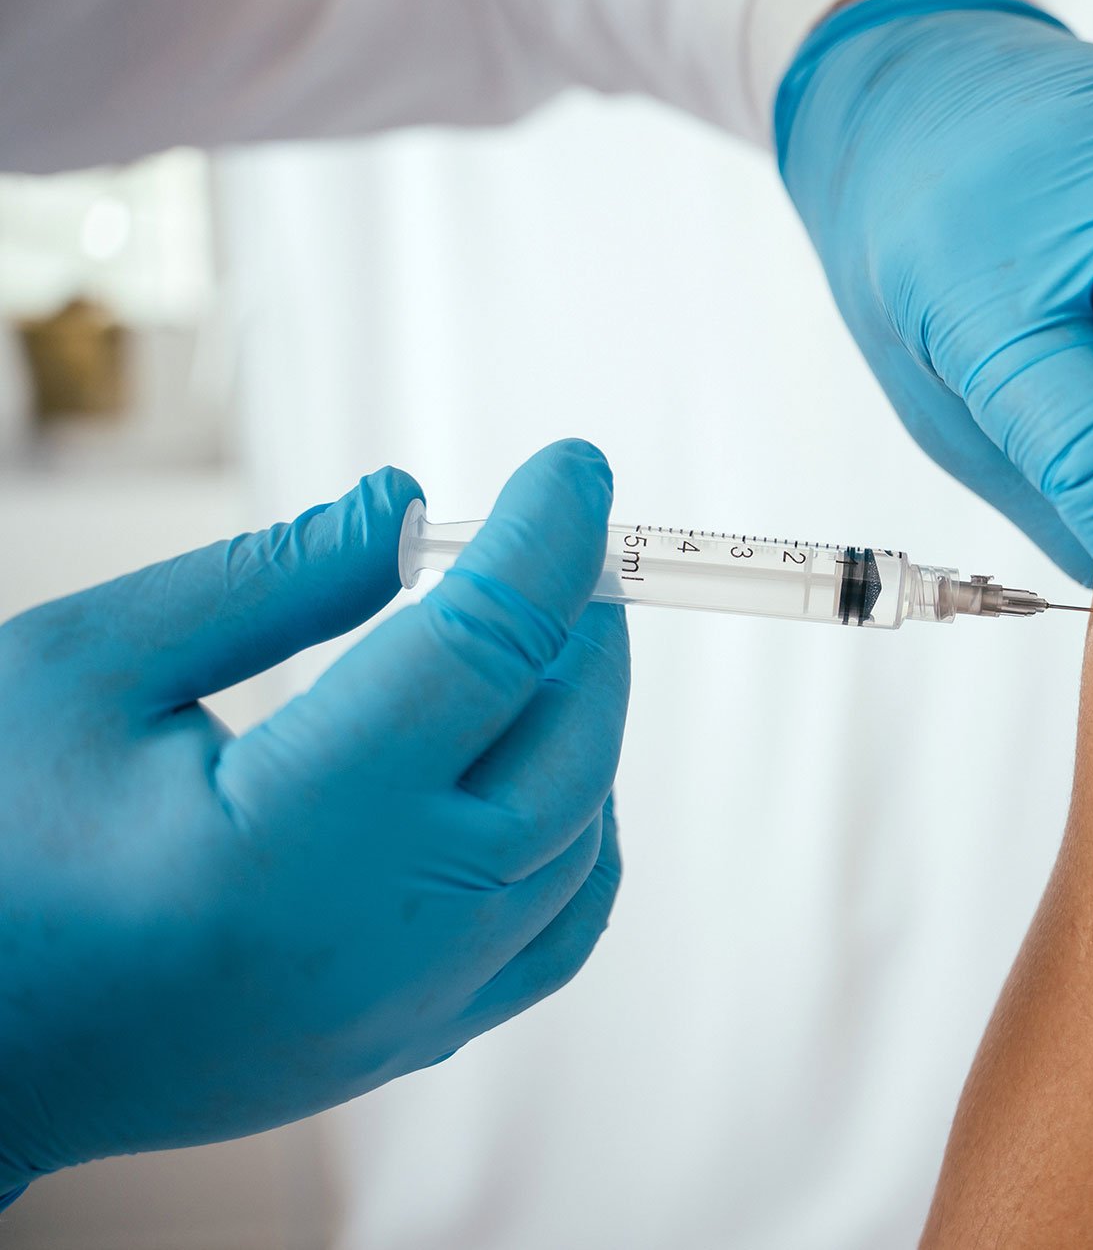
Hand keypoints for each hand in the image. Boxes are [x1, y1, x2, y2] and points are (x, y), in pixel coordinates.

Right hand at [0, 441, 627, 1201]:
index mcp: (295, 836)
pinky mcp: (406, 1042)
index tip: (575, 469)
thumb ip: (270, 583)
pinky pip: (557, 935)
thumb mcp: (88, 671)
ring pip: (579, 845)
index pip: (484, 654)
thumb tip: (409, 508)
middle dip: (581, 631)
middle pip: (567, 753)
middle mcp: (383, 936)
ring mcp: (407, 1005)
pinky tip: (540, 768)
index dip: (544, 545)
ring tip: (543, 640)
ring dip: (586, 727)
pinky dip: (581, 837)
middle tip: (561, 546)